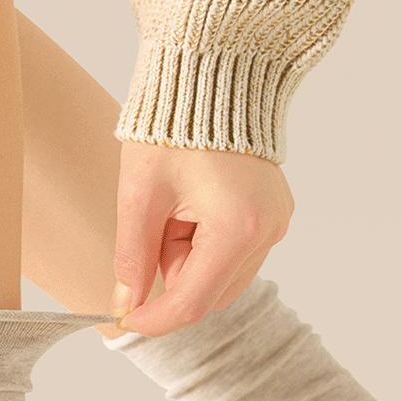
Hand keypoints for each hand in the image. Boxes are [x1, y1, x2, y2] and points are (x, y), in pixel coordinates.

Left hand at [111, 143, 292, 335]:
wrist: (208, 80)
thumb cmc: (170, 131)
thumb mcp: (140, 196)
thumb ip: (133, 257)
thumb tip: (126, 306)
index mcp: (237, 228)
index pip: (194, 301)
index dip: (155, 319)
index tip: (124, 320)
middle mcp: (268, 231)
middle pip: (212, 292)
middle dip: (174, 274)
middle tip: (153, 228)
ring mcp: (277, 222)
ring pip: (223, 274)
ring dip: (190, 258)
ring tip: (174, 209)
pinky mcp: (276, 213)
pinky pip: (237, 251)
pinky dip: (207, 242)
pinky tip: (194, 205)